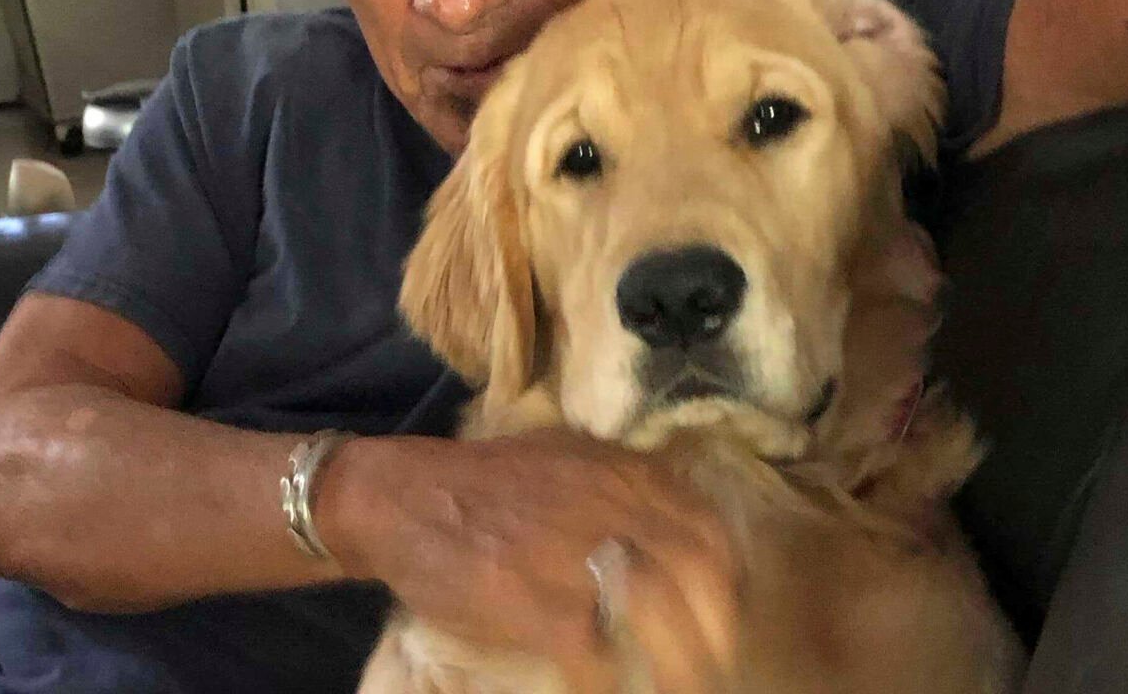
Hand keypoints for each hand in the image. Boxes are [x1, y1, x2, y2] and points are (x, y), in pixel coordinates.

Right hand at [318, 431, 737, 690]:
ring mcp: (576, 556)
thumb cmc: (481, 482)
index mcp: (620, 472)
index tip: (723, 612)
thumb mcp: (563, 456)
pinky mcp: (539, 605)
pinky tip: (608, 688)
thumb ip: (619, 484)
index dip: (727, 581)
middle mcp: (610, 506)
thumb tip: (675, 525)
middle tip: (713, 664)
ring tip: (679, 688)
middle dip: (716, 630)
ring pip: (663, 621)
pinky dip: (613, 684)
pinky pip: (600, 660)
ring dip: (680, 667)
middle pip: (701, 578)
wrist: (400, 498)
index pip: (709, 531)